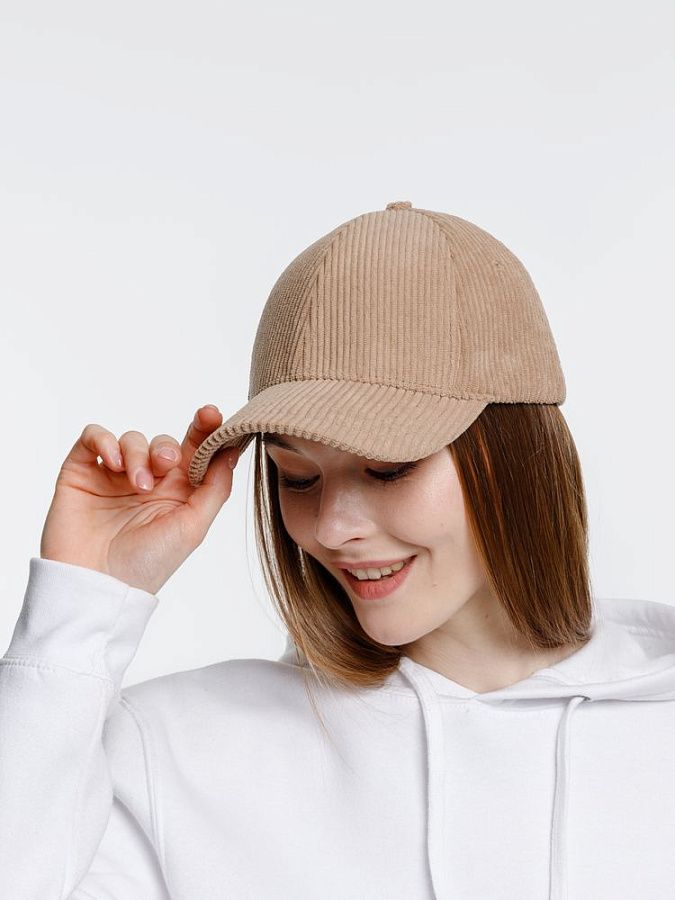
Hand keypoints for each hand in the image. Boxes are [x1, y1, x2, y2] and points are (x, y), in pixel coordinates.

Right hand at [39, 405, 238, 593]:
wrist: (96, 584)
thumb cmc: (148, 564)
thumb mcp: (193, 526)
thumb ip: (215, 487)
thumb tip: (232, 448)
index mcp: (177, 493)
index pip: (194, 451)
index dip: (205, 428)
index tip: (212, 414)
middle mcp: (148, 482)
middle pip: (164, 442)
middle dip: (168, 447)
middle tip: (167, 465)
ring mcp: (114, 476)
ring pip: (132, 439)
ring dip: (138, 455)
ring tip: (137, 485)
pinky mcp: (82, 472)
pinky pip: (93, 437)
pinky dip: (105, 441)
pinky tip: (114, 463)